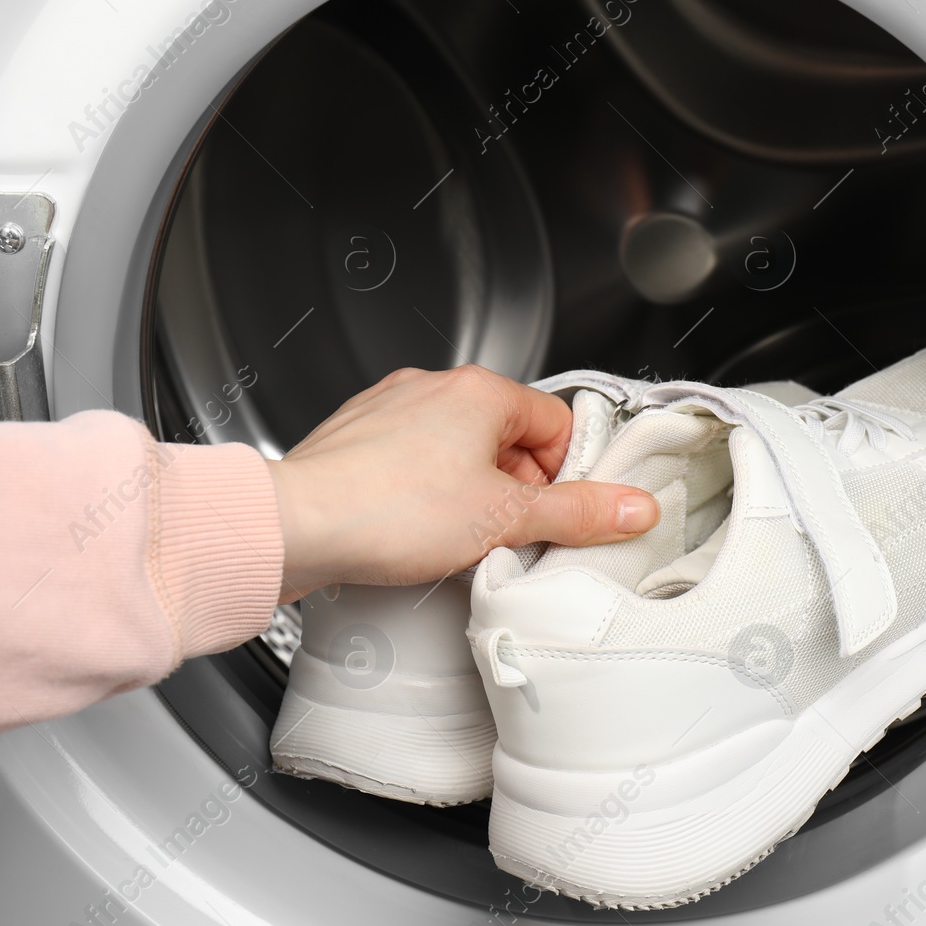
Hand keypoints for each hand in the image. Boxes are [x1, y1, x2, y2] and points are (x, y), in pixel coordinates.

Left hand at [265, 366, 658, 600]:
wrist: (293, 527)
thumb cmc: (386, 512)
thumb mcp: (504, 519)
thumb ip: (576, 513)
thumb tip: (632, 507)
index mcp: (479, 390)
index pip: (556, 423)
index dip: (567, 475)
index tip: (562, 512)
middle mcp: (432, 387)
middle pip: (507, 437)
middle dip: (516, 489)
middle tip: (510, 534)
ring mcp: (389, 410)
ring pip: (458, 451)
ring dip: (471, 493)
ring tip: (459, 539)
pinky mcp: (356, 440)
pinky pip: (413, 463)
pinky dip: (425, 495)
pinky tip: (417, 533)